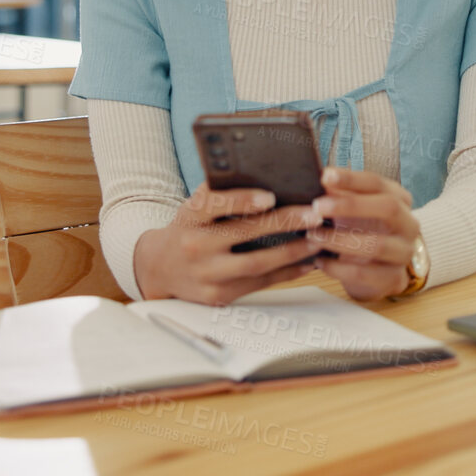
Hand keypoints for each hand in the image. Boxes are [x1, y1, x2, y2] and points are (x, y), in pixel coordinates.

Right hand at [134, 186, 321, 305]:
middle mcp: (195, 246)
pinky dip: (286, 273)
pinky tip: (306, 261)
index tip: (270, 196)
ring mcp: (206, 275)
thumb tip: (270, 180)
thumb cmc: (188, 228)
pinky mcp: (217, 296)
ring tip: (317, 239)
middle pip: (243, 235)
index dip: (241, 200)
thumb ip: (221, 195)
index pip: (213, 204)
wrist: (159, 267)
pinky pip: (258, 284)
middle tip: (314, 214)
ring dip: (291, 252)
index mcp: (190, 217)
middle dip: (283, 224)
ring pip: (255, 264)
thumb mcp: (194, 207)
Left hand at [307, 168, 419, 300]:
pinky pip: (365, 274)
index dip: (352, 179)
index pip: (378, 183)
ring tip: (313, 236)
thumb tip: (320, 178)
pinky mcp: (394, 279)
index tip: (325, 176)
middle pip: (388, 208)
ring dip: (340, 240)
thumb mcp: (354, 209)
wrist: (382, 269)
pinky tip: (320, 262)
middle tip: (317, 206)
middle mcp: (408, 224)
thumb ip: (340, 193)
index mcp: (399, 199)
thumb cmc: (364, 230)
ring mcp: (404, 253)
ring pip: (377, 245)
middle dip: (351, 205)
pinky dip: (339, 268)